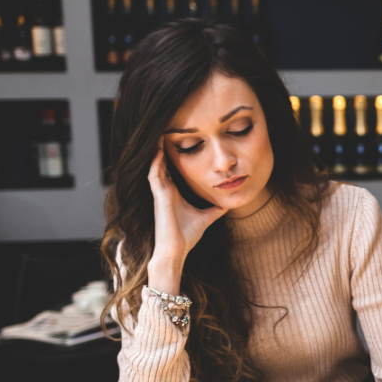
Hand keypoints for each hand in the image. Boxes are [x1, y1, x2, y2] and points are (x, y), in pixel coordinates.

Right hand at [147, 139, 226, 292]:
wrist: (177, 250)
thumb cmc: (187, 236)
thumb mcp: (206, 217)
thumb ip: (214, 209)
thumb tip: (227, 204)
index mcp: (174, 193)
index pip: (173, 169)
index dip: (174, 155)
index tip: (181, 141)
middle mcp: (165, 191)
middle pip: (164, 164)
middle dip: (166, 148)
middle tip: (168, 130)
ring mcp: (160, 193)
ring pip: (156, 166)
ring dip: (158, 151)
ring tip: (162, 133)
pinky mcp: (158, 197)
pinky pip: (154, 175)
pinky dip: (156, 162)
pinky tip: (159, 150)